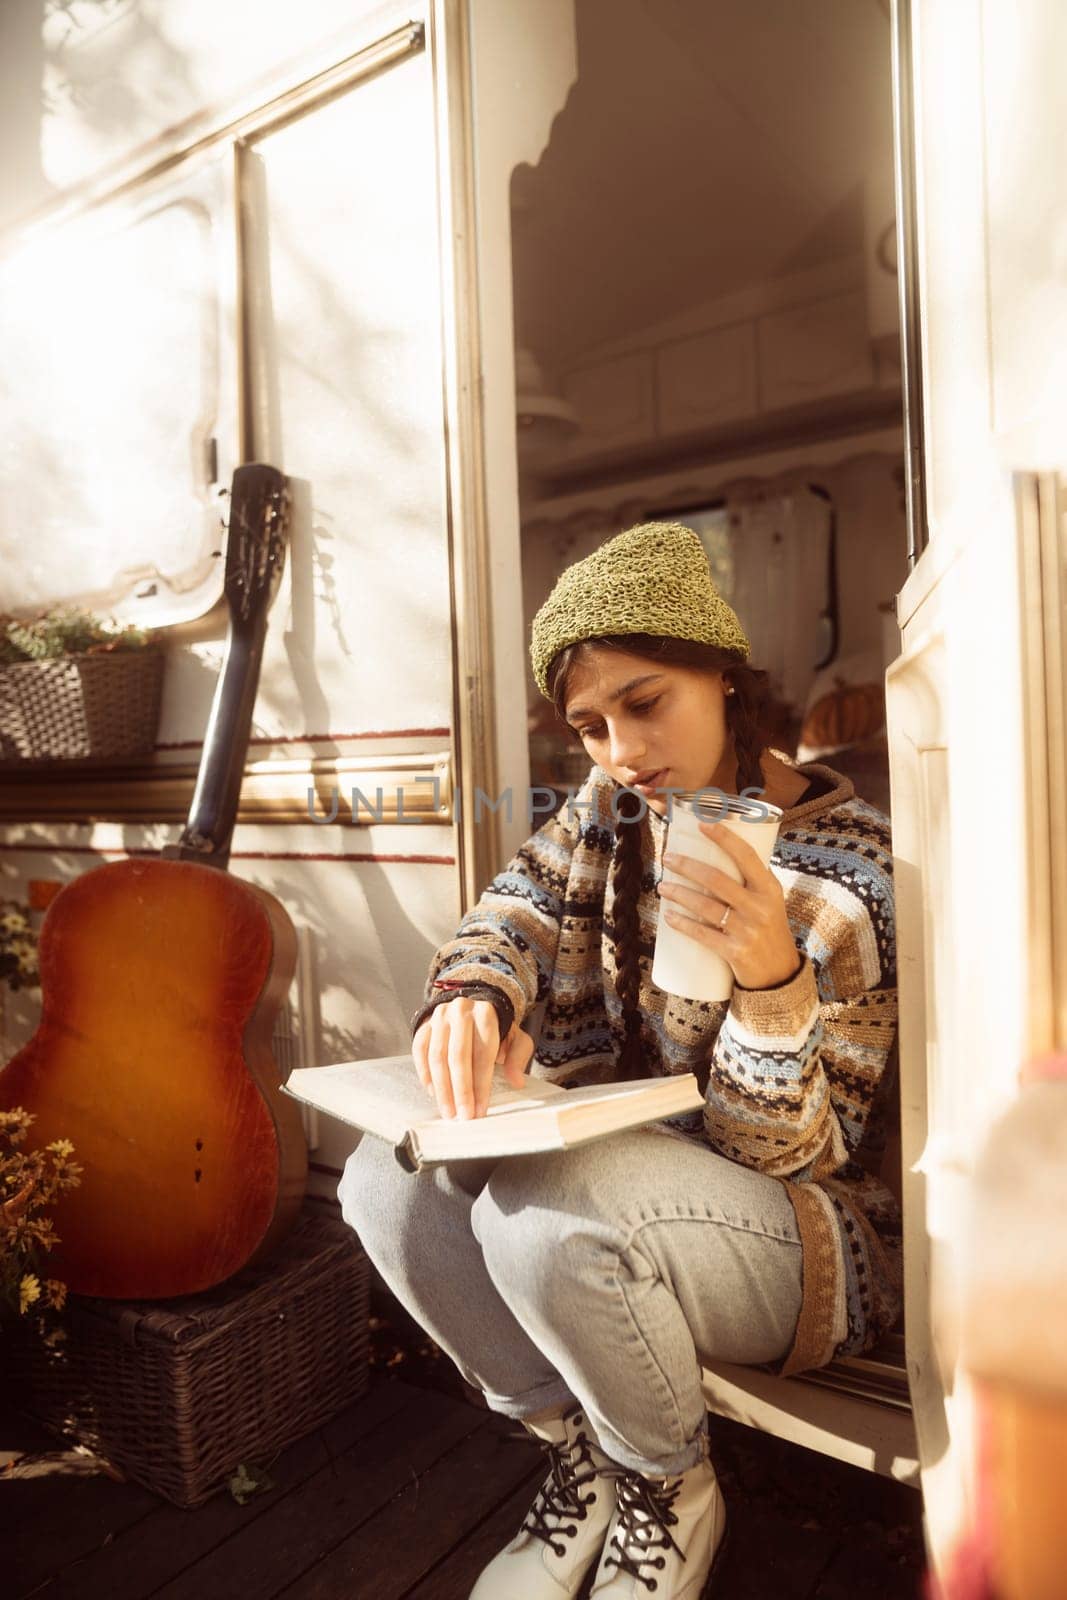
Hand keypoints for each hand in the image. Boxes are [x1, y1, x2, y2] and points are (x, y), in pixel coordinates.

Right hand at [413, 997, 533, 1118]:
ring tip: (449, 1111)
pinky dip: (425, 1073)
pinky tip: (433, 1093)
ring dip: (442, 1088)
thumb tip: (517, 1081)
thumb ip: (519, 1057)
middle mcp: (460, 1011)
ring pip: (437, 1056)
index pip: (482, 1054)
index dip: (481, 1085)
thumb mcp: (516, 1038)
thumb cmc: (496, 1030)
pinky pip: (420, 1050)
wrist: (473, 1010)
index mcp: (485, 1013)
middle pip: (458, 1056)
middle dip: (461, 1091)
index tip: (480, 1110)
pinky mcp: (425, 1023)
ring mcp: (440, 1016)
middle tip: (464, 1116)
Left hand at [657, 821, 801, 991]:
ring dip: (678, 893)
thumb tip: (717, 852)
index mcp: (769, 888)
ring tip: (662, 886)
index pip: (746, 856)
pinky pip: (703, 934)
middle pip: (716, 879)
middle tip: (668, 857)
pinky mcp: (735, 952)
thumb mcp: (769, 901)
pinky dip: (682, 924)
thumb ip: (750, 880)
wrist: (779, 973)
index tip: (702, 823)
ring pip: (704, 905)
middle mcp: (760, 906)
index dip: (724, 837)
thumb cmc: (768, 929)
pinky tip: (668, 917)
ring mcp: (747, 930)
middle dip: (687, 865)